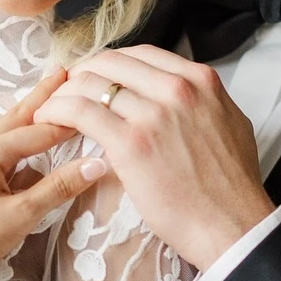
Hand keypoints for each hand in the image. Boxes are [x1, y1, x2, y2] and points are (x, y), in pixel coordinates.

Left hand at [0, 70, 109, 280]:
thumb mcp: (21, 213)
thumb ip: (59, 187)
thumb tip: (96, 164)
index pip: (37, 132)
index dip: (66, 122)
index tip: (90, 105)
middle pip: (15, 118)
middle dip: (41, 97)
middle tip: (63, 72)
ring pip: (2, 134)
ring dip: (25, 119)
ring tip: (45, 102)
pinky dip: (12, 143)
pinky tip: (21, 151)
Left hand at [34, 47, 274, 271]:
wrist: (233, 225)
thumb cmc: (232, 186)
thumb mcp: (230, 123)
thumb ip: (202, 102)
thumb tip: (182, 96)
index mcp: (200, 80)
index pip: (140, 54)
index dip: (110, 64)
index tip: (95, 78)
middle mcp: (177, 89)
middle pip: (111, 63)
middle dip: (82, 74)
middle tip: (67, 93)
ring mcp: (153, 114)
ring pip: (91, 84)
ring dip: (63, 94)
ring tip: (50, 109)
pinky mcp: (130, 143)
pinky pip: (80, 112)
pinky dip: (57, 112)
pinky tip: (47, 121)